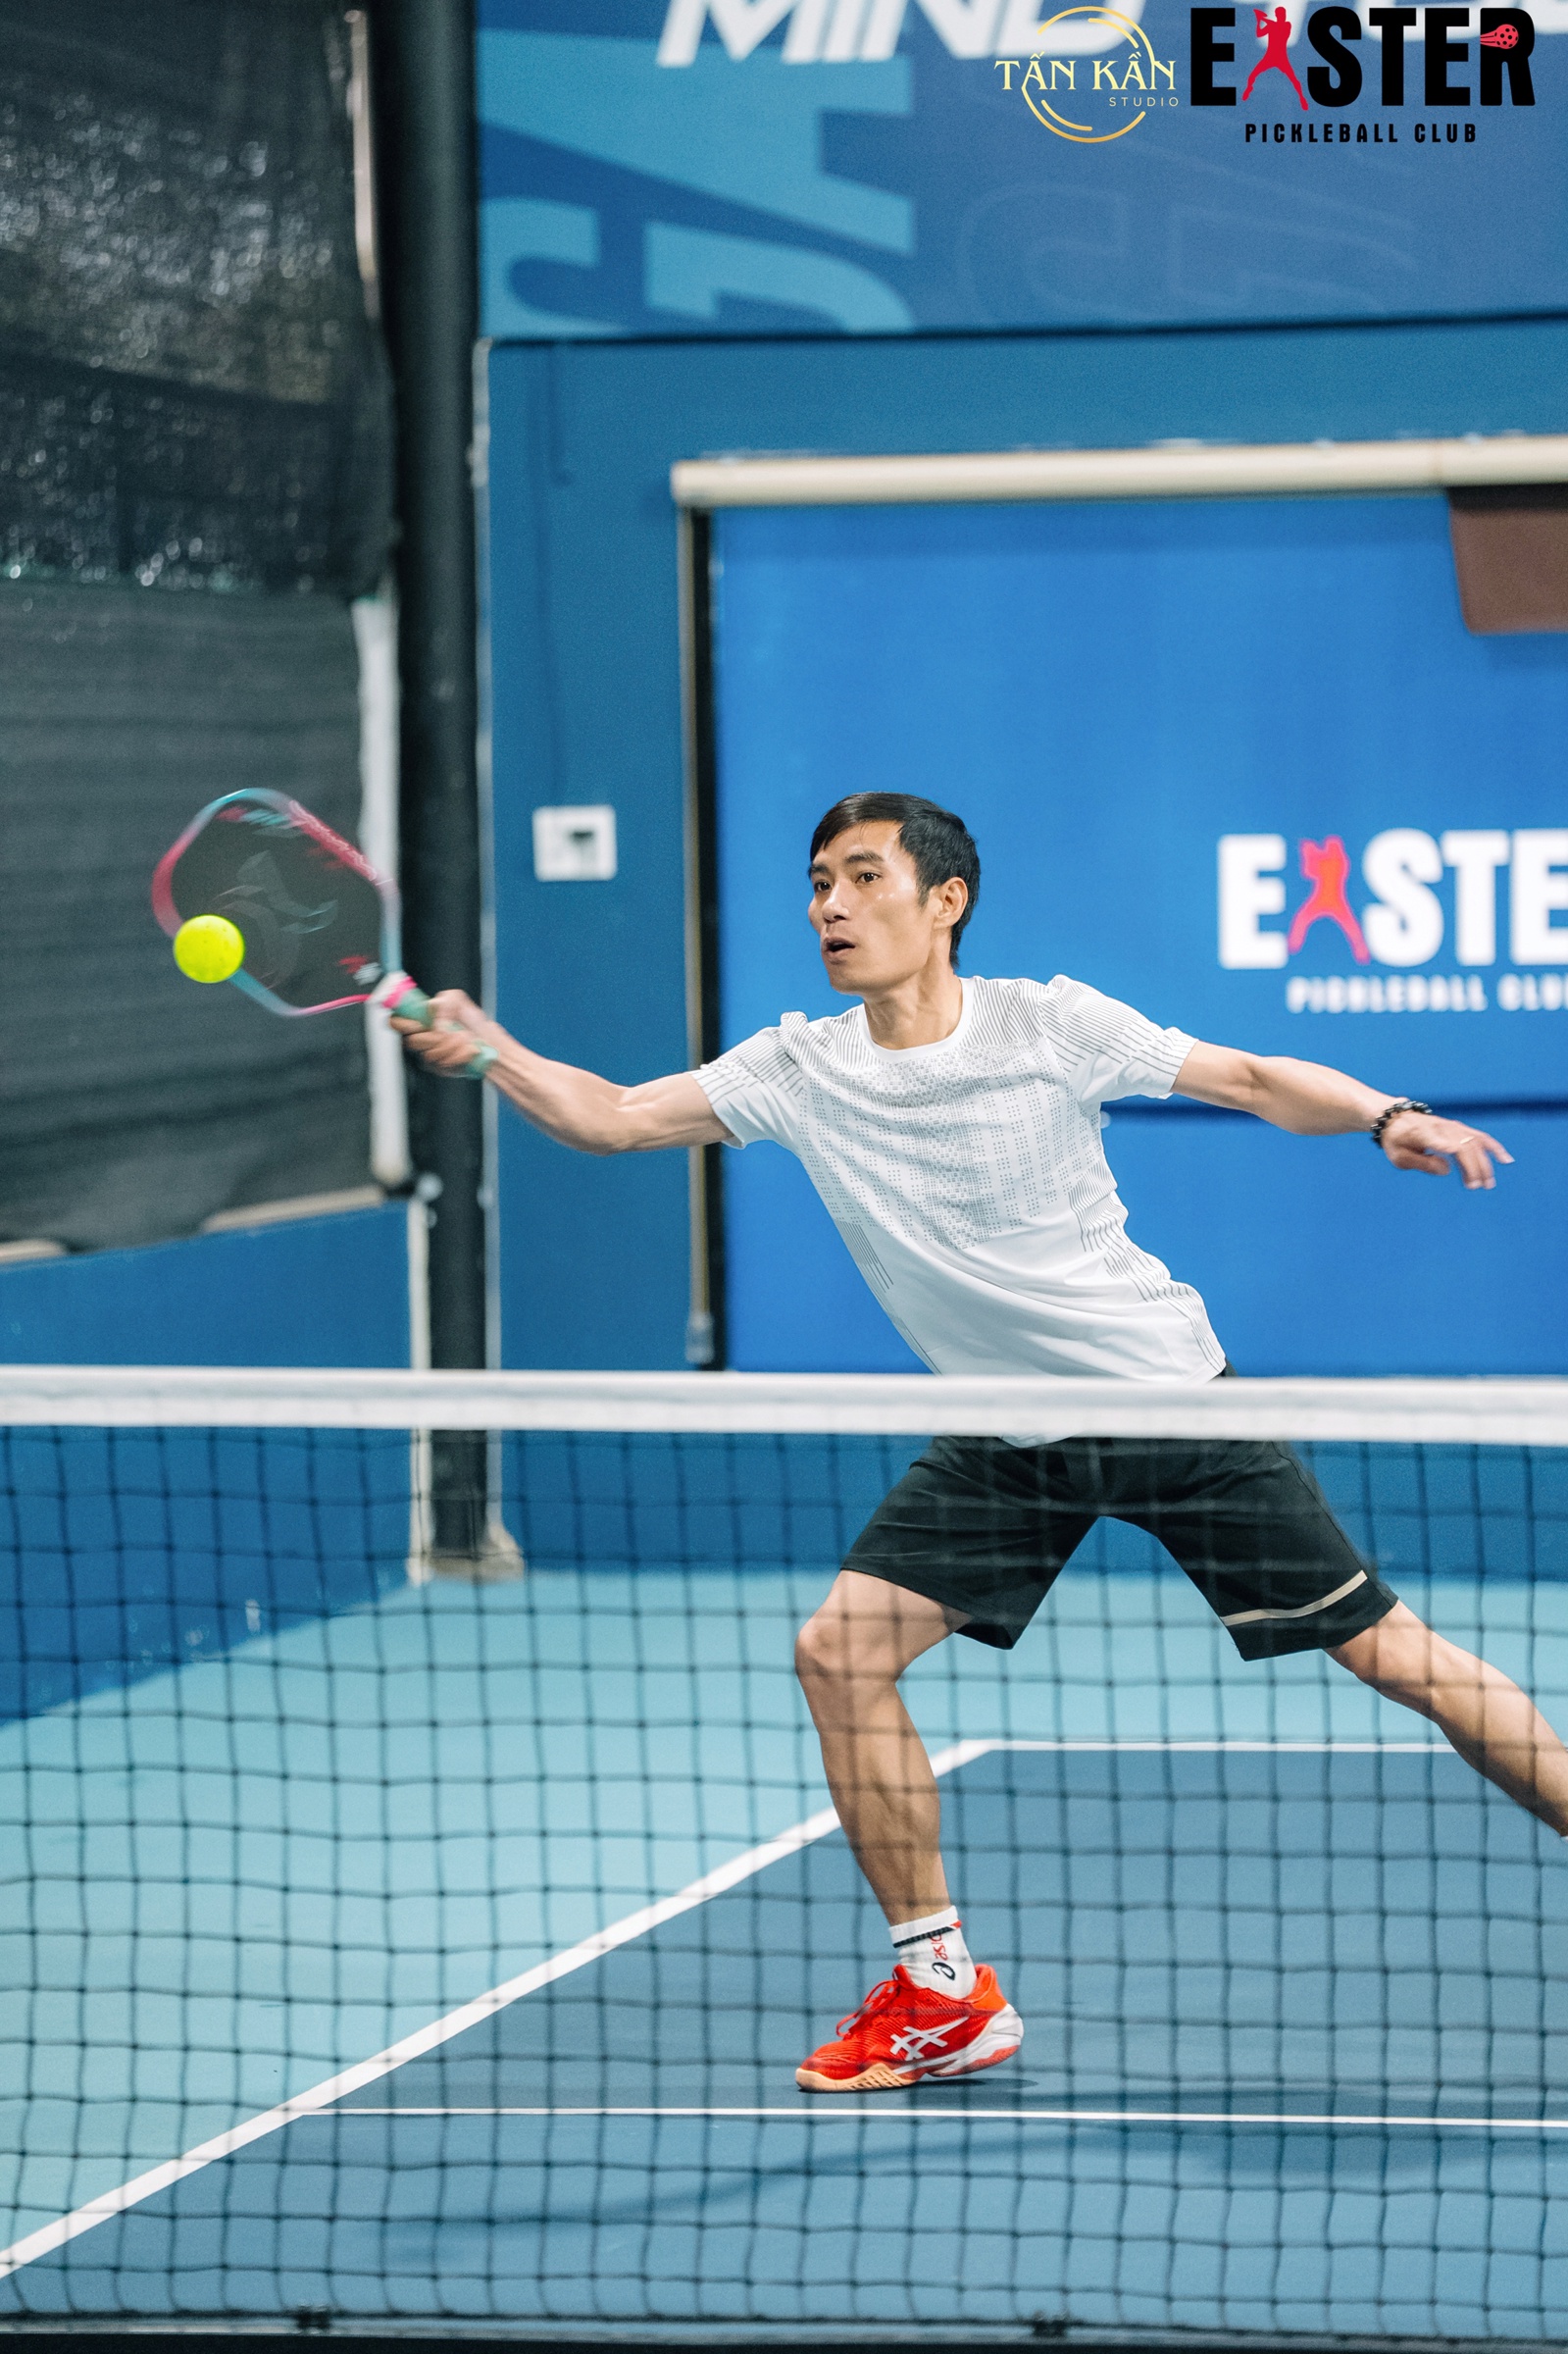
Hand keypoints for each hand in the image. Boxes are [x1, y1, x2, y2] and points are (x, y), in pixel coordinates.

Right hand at [390, 987, 497, 1076]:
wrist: (490, 1041)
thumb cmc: (473, 1022)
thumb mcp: (457, 999)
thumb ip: (442, 1002)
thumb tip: (434, 1024)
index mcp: (421, 1020)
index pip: (395, 1022)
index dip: (401, 1023)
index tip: (418, 1024)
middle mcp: (423, 1038)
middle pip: (411, 1042)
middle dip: (433, 1036)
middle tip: (449, 1030)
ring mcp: (431, 1054)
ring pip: (429, 1054)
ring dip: (452, 1045)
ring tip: (465, 1038)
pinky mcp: (441, 1068)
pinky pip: (444, 1064)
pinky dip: (460, 1055)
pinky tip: (468, 1049)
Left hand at [1379, 1109, 1512, 1190]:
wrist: (1397, 1119)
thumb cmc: (1397, 1141)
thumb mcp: (1399, 1157)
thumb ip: (1422, 1163)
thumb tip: (1447, 1170)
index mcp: (1423, 1134)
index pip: (1438, 1141)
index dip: (1447, 1147)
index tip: (1455, 1157)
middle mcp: (1441, 1128)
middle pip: (1464, 1146)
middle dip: (1473, 1167)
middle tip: (1476, 1187)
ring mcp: (1452, 1127)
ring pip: (1475, 1143)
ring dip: (1484, 1163)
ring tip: (1488, 1183)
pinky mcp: (1459, 1128)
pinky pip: (1480, 1137)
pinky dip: (1494, 1148)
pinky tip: (1505, 1160)